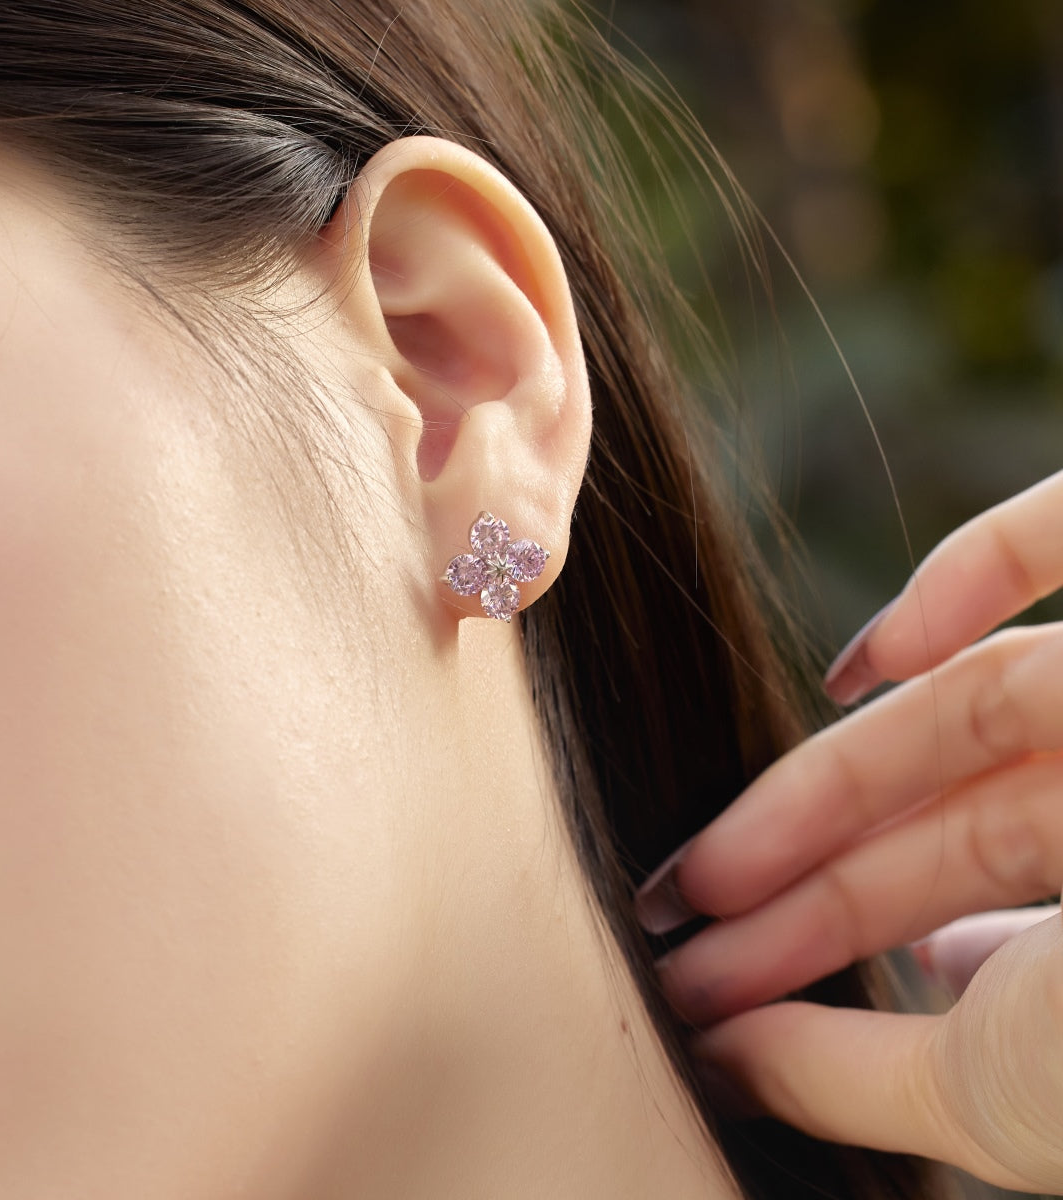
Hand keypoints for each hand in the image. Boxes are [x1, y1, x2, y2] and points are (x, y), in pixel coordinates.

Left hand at [635, 468, 1062, 1191]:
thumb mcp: (1011, 1092)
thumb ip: (859, 1074)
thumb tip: (713, 1058)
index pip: (940, 915)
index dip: (802, 942)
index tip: (687, 973)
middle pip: (939, 823)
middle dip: (793, 871)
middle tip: (665, 913)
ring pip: (973, 707)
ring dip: (828, 774)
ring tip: (707, 854)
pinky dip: (964, 575)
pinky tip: (855, 663)